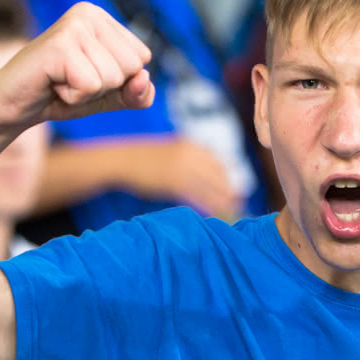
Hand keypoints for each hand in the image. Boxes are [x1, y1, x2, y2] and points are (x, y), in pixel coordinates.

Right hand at [0, 2, 154, 132]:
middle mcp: (88, 13)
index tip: (83, 74)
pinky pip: (92, 86)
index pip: (142, 58)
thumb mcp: (109, 97)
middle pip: (131, 67)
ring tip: (60, 81)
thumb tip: (144, 78)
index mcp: (102, 17)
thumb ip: (137, 93)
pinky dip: (73, 97)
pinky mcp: (60, 45)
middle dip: (103, 87)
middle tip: (69, 79)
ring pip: (113, 78)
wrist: (12, 107)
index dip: (117, 80)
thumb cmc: (59, 95)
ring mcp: (73, 26)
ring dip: (86, 92)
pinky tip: (52, 84)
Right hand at [125, 139, 242, 219]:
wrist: (123, 160)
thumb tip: (208, 176)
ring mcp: (183, 168)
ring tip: (229, 213)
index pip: (219, 163)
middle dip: (230, 192)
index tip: (234, 191)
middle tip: (237, 205)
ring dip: (223, 201)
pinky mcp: (174, 183)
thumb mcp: (172, 151)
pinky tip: (213, 214)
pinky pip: (197, 197)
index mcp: (192, 145)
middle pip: (219, 176)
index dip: (227, 179)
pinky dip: (208, 206)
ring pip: (211, 188)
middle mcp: (191, 154)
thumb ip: (191, 160)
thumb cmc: (145, 159)